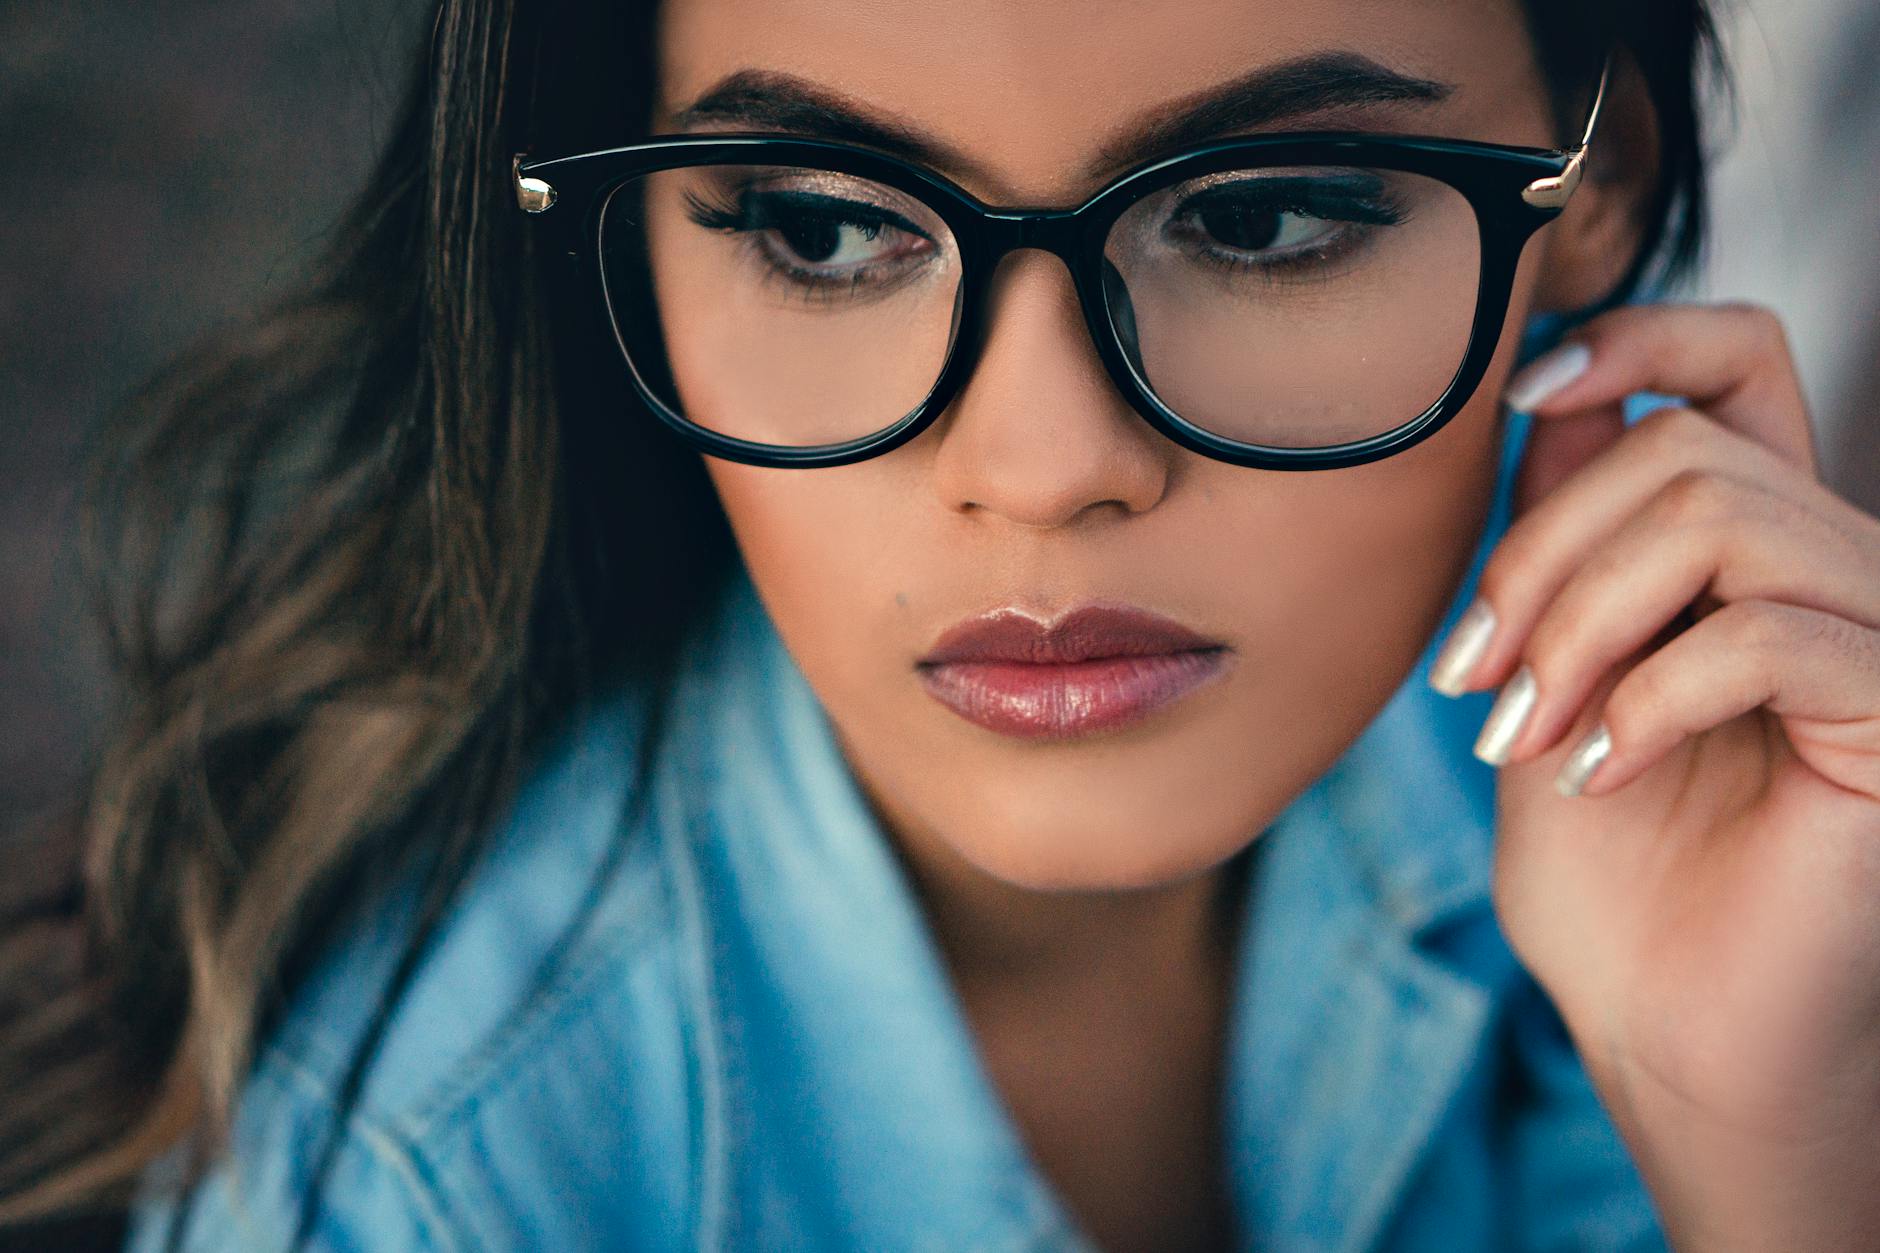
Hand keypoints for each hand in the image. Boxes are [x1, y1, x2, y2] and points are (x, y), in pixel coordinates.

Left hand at [1428, 303, 1879, 1249]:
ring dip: (1580, 629)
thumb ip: (1564, 542)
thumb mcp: (1551, 677)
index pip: (1738, 363)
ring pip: (1722, 524)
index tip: (1520, 392)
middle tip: (1474, 678)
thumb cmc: (1608, 870)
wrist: (1668, 1026)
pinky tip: (1598, 774)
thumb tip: (1552, 397)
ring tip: (1526, 734)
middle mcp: (1832, 571)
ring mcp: (1877, 638)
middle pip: (1686, 449)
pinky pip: (1765, 637)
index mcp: (1752, 549)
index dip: (1638, 338)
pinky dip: (1648, 701)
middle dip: (1541, 556)